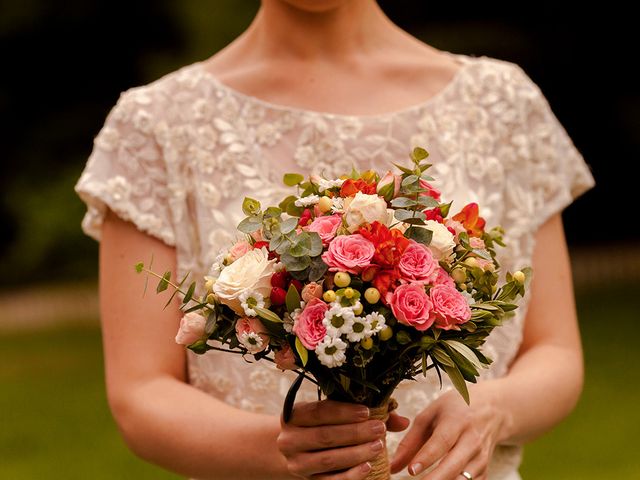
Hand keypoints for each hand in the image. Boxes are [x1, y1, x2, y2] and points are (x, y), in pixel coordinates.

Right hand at [277, 399, 408, 478]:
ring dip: (356, 453)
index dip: (344, 412)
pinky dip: (351, 475)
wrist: (296, 449)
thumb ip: (363, 413)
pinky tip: (368, 466)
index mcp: (292, 416)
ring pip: (329, 459)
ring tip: (378, 446)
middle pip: (325, 436)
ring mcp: (297, 463)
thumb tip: (402, 420)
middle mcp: (289, 440)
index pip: (319, 412)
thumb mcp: (332, 413)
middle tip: (379, 429)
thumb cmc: (321, 424)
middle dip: (355, 433)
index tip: (367, 411)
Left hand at [390, 389, 506, 479]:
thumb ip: (410, 440)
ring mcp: (481, 458)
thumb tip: (393, 466)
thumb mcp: (431, 415)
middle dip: (435, 479)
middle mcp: (472, 441)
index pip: (441, 441)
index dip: (426, 457)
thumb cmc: (454, 409)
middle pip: (454, 465)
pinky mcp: (485, 470)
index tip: (411, 470)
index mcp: (456, 421)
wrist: (492, 409)